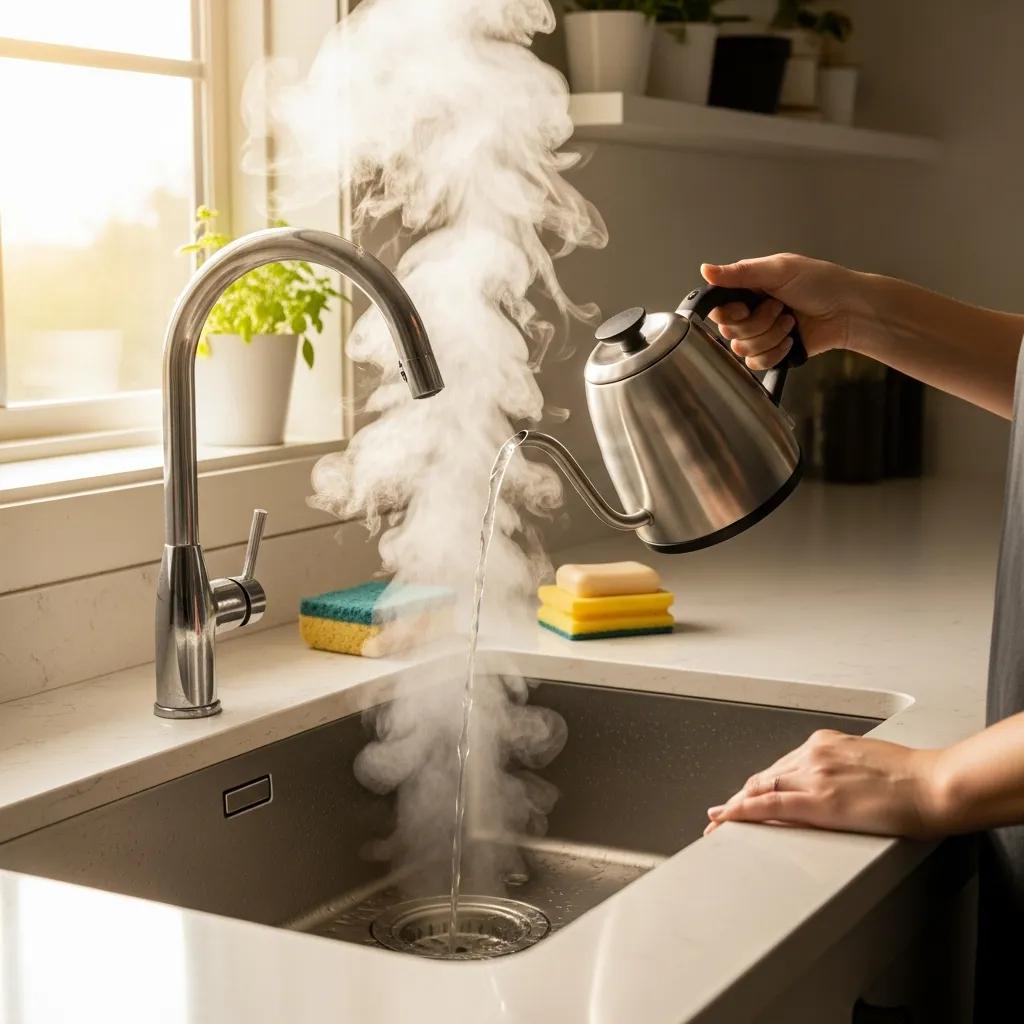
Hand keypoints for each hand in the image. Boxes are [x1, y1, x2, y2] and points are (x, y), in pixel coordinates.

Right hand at [700, 253, 867, 370]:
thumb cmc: (821, 283)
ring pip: (742, 349)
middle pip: (728, 331)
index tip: (746, 306)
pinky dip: (775, 353)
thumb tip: (705, 269)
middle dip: (757, 322)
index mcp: (747, 289)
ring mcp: (760, 334)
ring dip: (770, 336)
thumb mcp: (779, 270)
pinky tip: (791, 340)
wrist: (848, 311)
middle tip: (779, 308)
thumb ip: (740, 273)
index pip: (718, 308)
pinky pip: (756, 364)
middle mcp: (750, 312)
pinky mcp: (772, 354)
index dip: (728, 312)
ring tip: (791, 322)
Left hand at [703, 729, 948, 840]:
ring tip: (717, 825)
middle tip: (720, 815)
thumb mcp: (866, 763)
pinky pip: (769, 804)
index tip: (743, 795)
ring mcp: (814, 775)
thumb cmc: (913, 779)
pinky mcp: (820, 800)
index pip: (779, 767)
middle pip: (763, 777)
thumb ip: (840, 770)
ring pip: (760, 790)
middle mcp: (813, 754)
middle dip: (739, 798)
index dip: (757, 784)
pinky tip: (726, 819)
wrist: (934, 785)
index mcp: (825, 744)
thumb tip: (832, 786)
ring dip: (735, 808)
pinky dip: (743, 811)